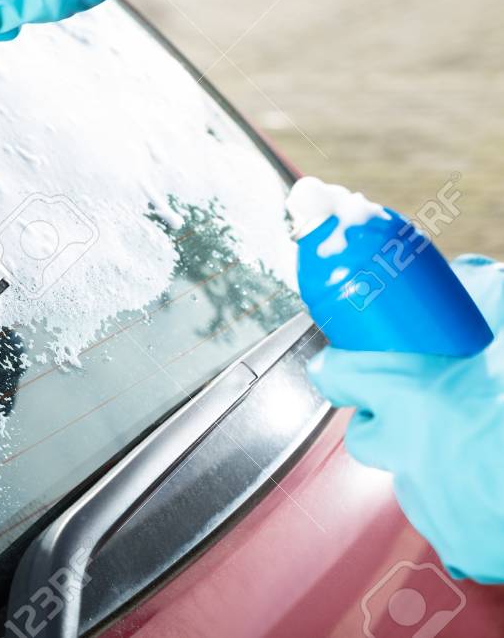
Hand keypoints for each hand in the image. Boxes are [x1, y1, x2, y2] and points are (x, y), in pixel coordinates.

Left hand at [308, 254, 503, 582]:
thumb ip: (478, 297)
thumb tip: (461, 278)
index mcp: (407, 392)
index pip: (335, 374)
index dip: (344, 367)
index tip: (349, 363)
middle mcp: (406, 450)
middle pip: (364, 433)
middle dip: (384, 420)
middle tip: (427, 407)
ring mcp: (429, 502)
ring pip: (407, 477)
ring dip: (431, 462)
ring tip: (478, 446)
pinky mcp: (459, 544)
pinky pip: (446, 520)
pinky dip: (464, 505)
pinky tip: (495, 486)